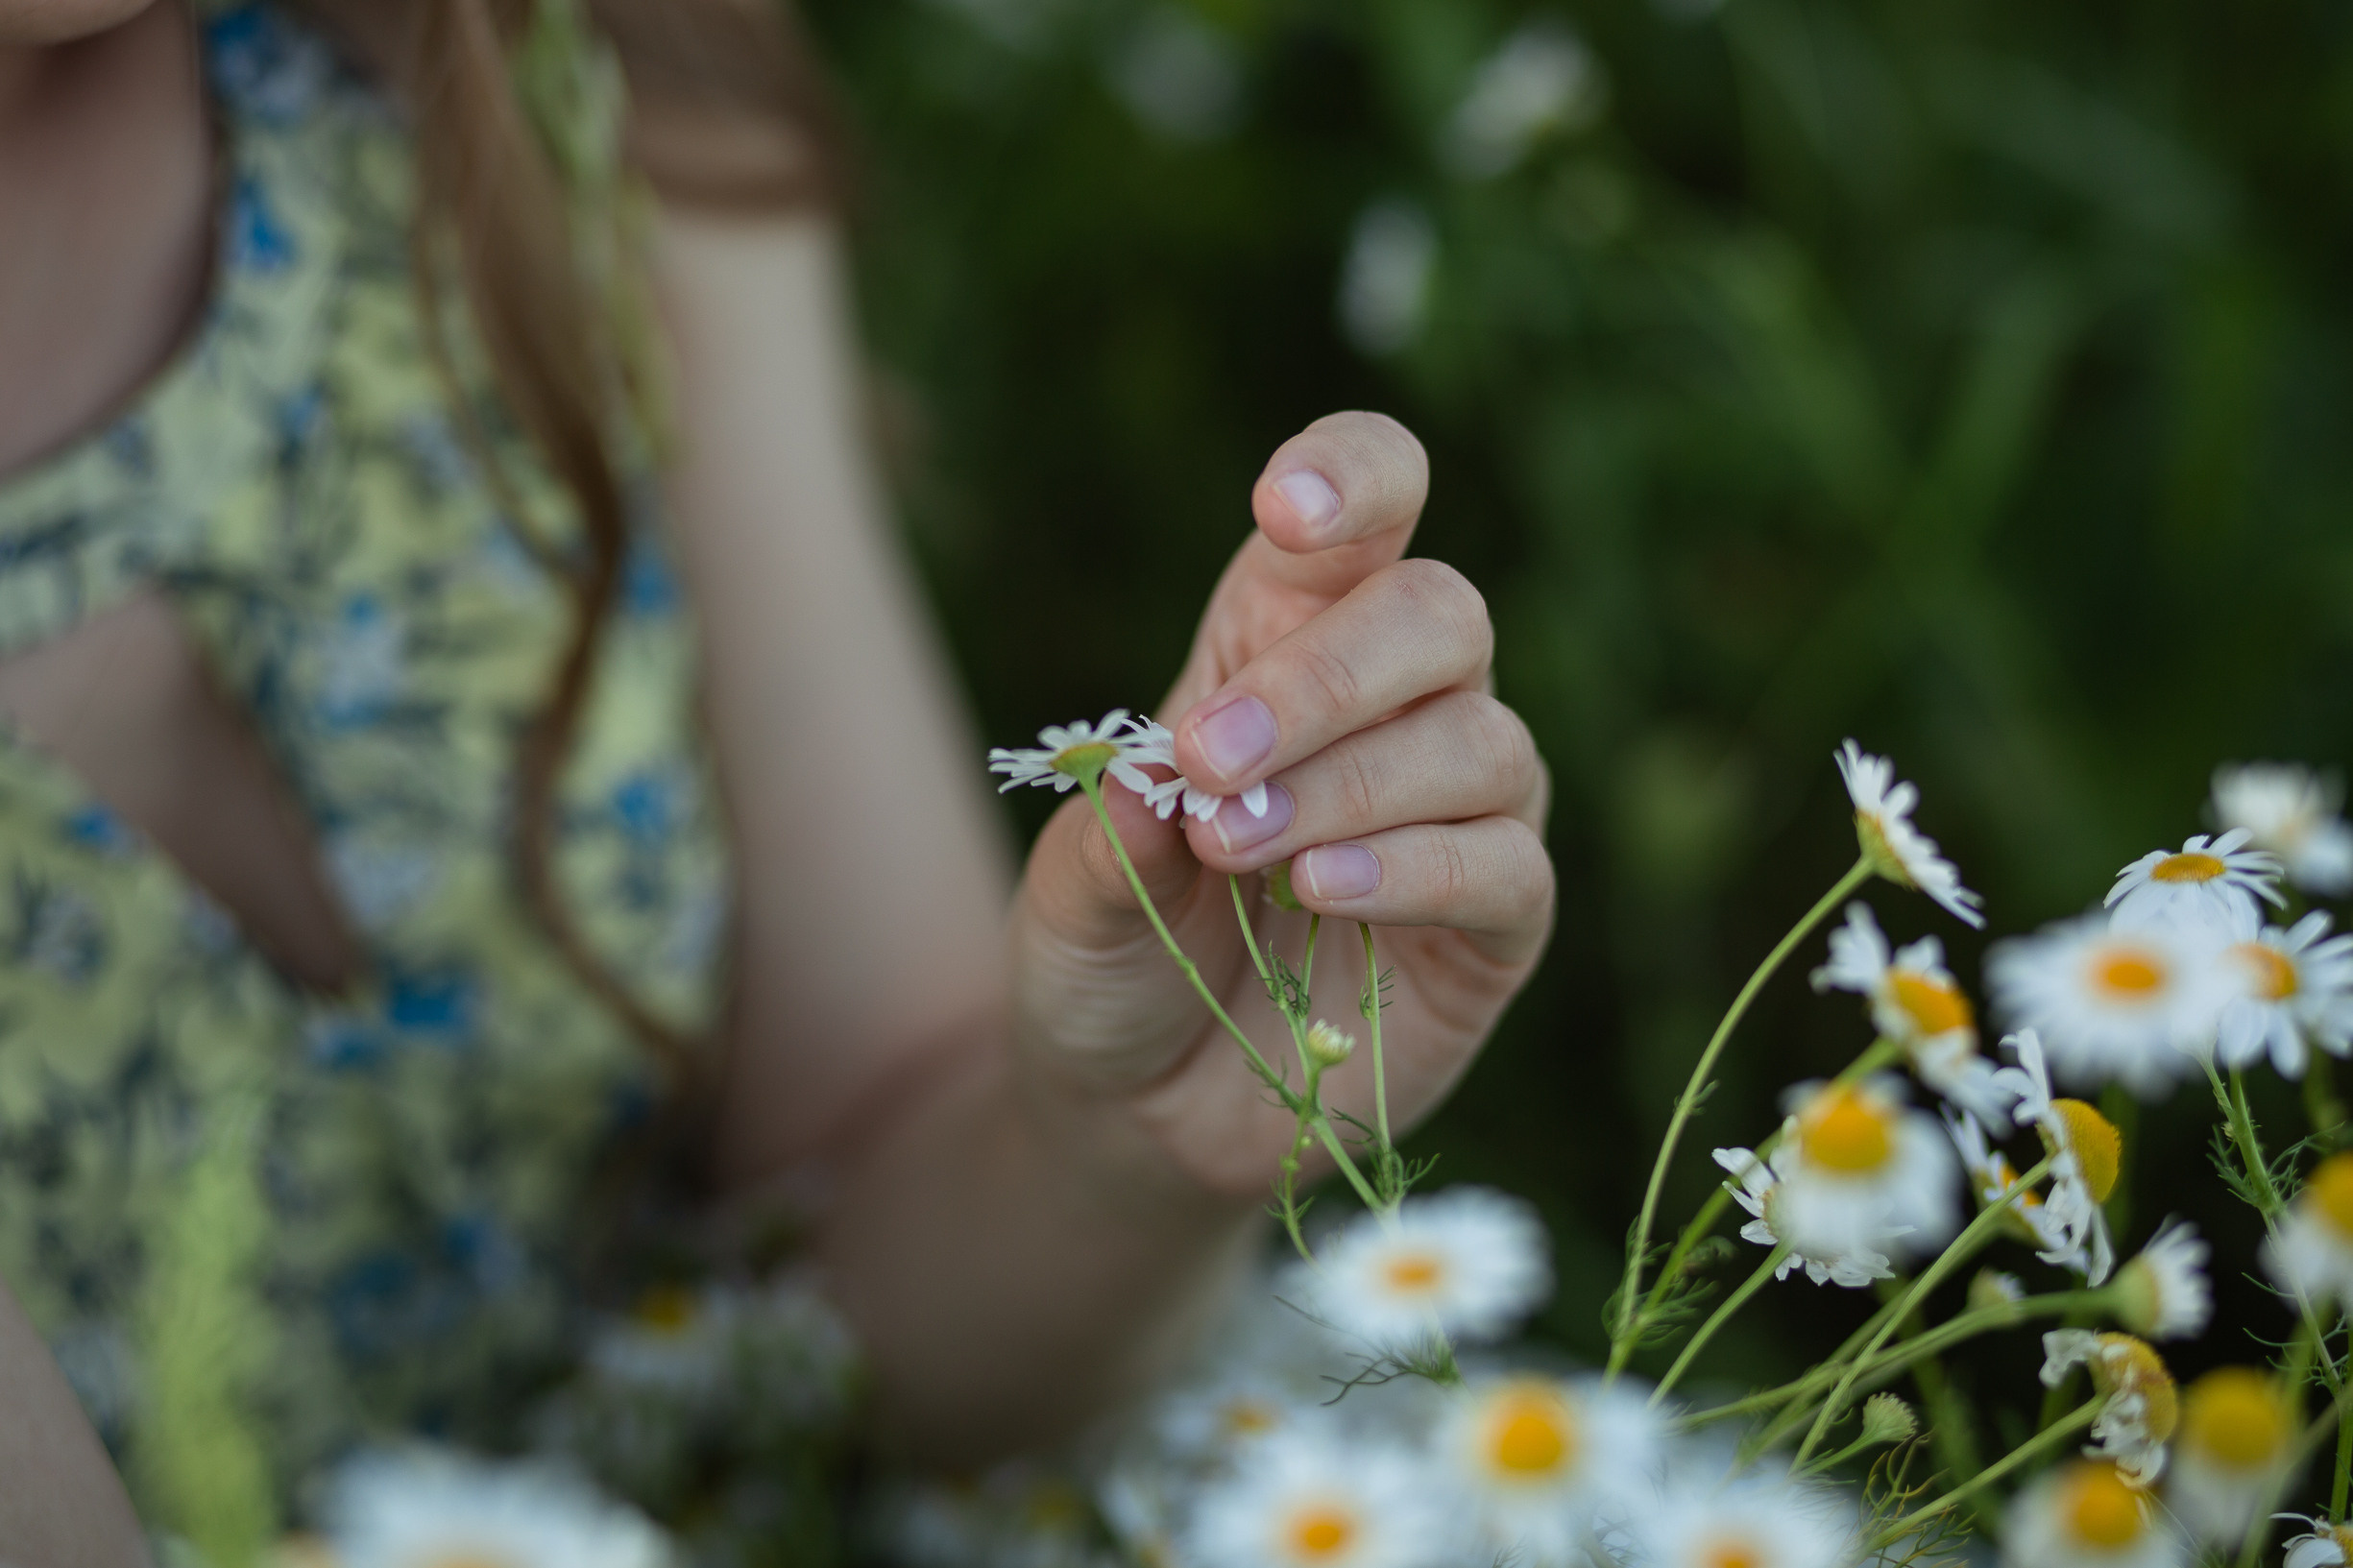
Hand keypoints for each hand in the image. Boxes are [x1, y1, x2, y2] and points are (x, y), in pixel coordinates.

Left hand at [1010, 412, 1554, 1200]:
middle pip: (1438, 612)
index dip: (1353, 475)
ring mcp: (1457, 813)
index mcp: (1282, 642)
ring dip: (1354, 783)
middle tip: (1212, 758)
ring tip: (1242, 846)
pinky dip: (1416, 868)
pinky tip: (1325, 893)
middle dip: (1329, 674)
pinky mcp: (1496, 924)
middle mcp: (1391, 708)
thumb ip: (1112, 836)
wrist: (1137, 1110)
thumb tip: (1160, 780)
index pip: (1368, 512)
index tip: (1285, 507)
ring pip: (1479, 737)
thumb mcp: (1071, 897)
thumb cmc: (1111, 959)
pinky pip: (1504, 862)